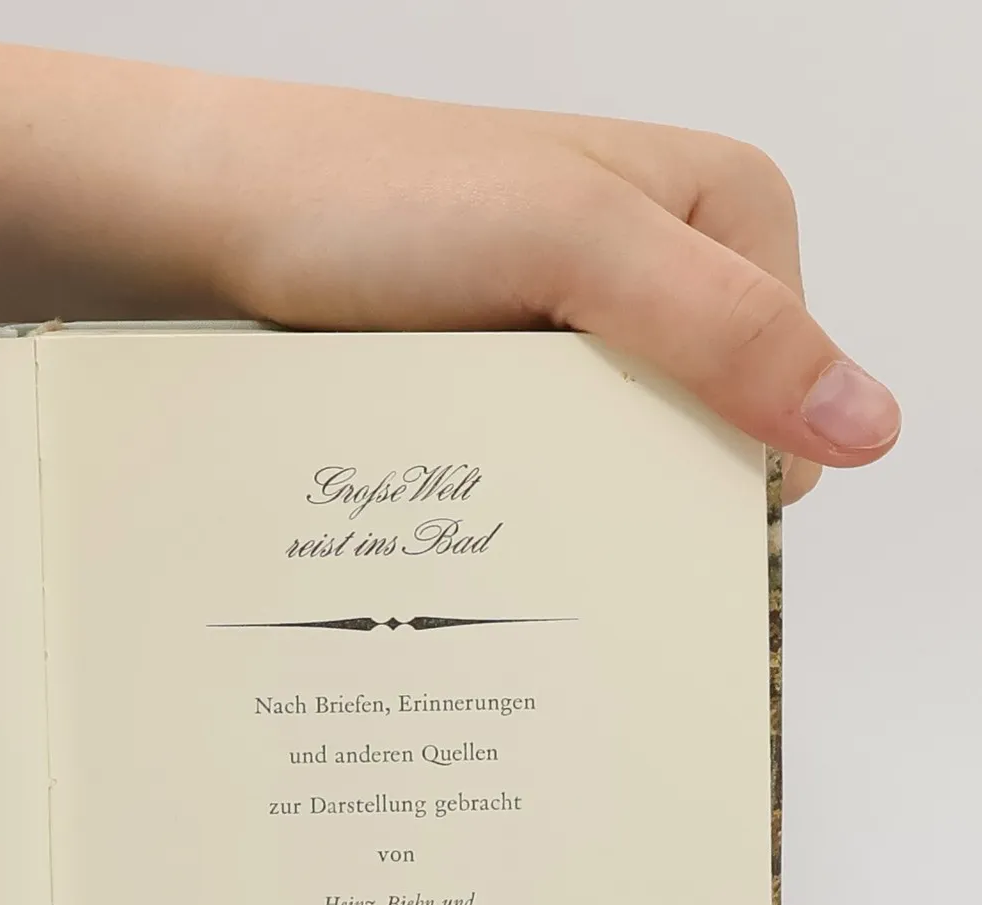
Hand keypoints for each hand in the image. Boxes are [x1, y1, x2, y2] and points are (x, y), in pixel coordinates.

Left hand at [130, 80, 897, 499]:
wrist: (214, 216)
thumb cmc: (377, 200)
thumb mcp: (573, 246)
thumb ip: (723, 330)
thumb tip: (867, 425)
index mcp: (725, 215)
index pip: (789, 402)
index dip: (725, 477)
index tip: (641, 529)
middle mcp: (660, 270)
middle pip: (698, 439)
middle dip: (637, 497)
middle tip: (549, 529)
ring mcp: (572, 327)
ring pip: (610, 463)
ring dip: (563, 508)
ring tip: (492, 525)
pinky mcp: (495, 375)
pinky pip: (534, 464)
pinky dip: (506, 498)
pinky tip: (459, 517)